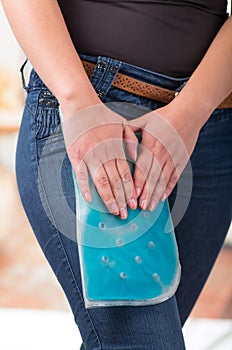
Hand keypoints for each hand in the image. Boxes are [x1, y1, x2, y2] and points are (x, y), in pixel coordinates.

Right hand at [61, 103, 137, 218]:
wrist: (81, 105)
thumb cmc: (102, 115)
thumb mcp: (122, 124)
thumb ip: (132, 141)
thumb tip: (136, 158)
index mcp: (116, 148)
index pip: (126, 175)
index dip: (131, 191)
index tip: (134, 203)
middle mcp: (105, 154)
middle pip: (116, 182)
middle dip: (122, 200)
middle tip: (125, 214)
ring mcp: (90, 156)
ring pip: (101, 182)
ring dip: (108, 198)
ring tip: (113, 210)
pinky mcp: (76, 156)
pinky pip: (81, 176)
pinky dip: (86, 188)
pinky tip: (90, 200)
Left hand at [128, 106, 200, 210]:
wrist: (189, 113)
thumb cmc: (164, 117)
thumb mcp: (144, 120)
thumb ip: (130, 131)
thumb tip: (118, 141)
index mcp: (150, 144)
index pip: (143, 167)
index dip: (139, 182)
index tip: (134, 194)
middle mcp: (162, 153)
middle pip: (153, 177)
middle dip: (147, 193)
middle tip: (140, 207)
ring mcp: (173, 158)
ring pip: (164, 180)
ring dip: (157, 194)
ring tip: (151, 206)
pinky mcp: (181, 160)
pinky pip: (174, 177)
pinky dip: (169, 188)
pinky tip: (163, 197)